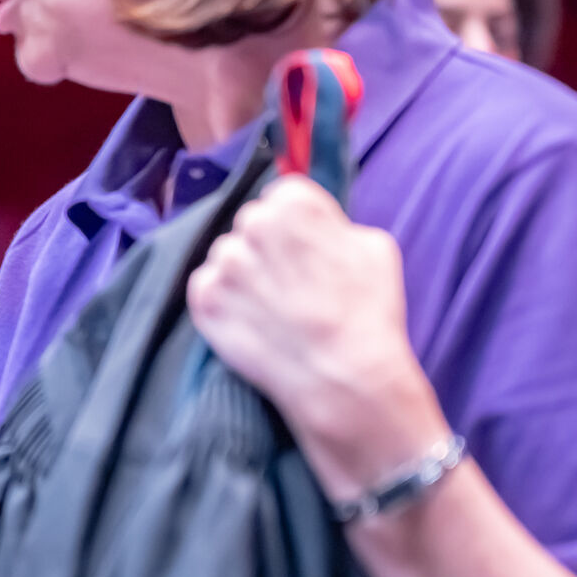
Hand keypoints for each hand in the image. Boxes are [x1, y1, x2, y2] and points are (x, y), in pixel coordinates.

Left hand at [185, 175, 449, 502]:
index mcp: (293, 203)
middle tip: (290, 283)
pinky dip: (225, 303)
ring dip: (243, 275)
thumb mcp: (373, 248)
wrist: (342, 379)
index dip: (295, 225)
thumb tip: (315, 223)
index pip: (281, 196)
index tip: (304, 248)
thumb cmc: (368, 314)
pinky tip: (253, 322)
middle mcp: (251, 225)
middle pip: (251, 225)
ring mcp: (223, 264)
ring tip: (273, 308)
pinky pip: (208, 288)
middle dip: (267, 247)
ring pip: (228, 257)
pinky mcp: (203, 300)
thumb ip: (334, 223)